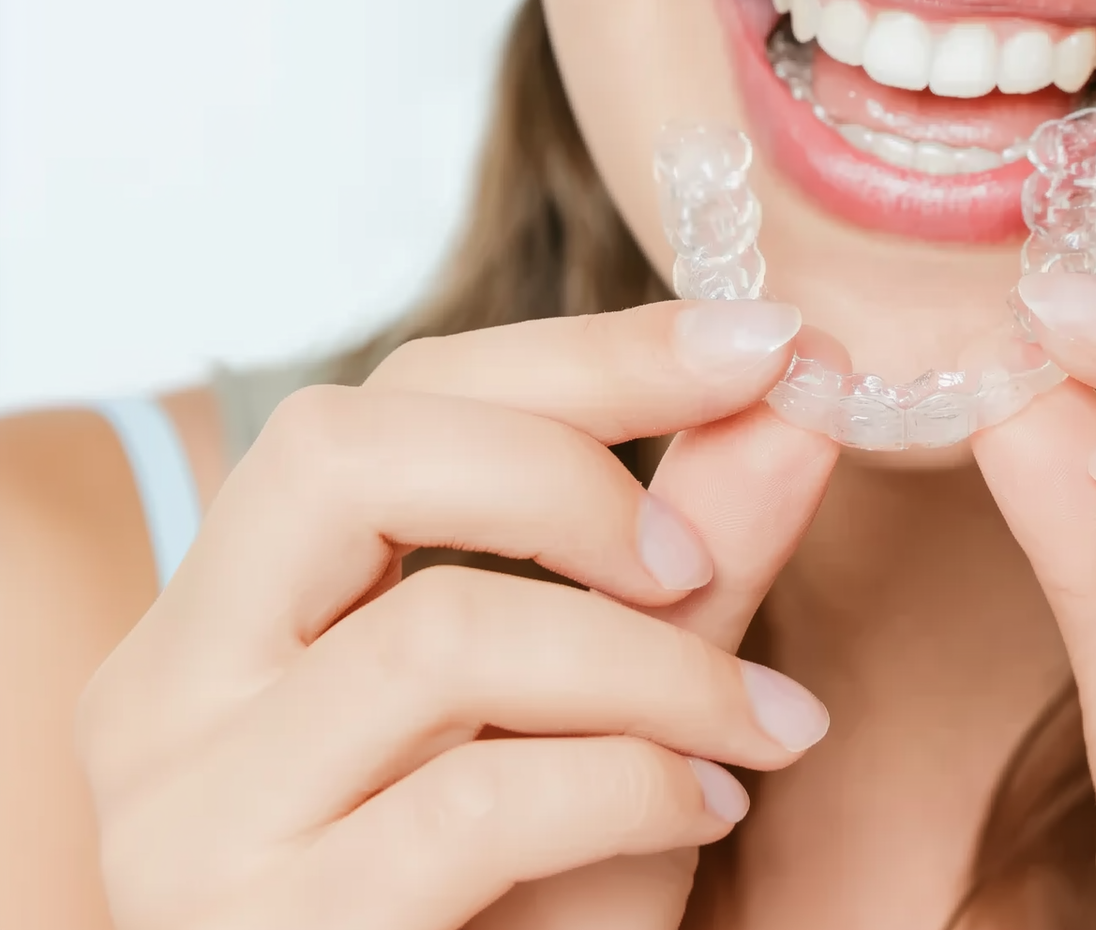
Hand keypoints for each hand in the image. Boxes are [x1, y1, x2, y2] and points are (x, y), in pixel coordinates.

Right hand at [78, 302, 838, 929]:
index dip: (588, 353)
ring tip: (758, 725)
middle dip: (572, 472)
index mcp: (241, 603)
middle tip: (699, 561)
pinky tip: (705, 810)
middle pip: (346, 455)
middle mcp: (172, 687)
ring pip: (439, 632)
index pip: (393, 397)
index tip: (764, 341)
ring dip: (651, 666)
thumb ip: (696, 546)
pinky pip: (476, 802)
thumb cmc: (519, 904)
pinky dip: (632, 784)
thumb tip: (804, 389)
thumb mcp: (611, 704)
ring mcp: (193, 815)